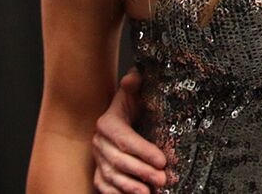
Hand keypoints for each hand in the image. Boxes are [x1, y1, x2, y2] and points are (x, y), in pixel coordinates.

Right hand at [92, 69, 167, 193]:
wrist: (126, 114)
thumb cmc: (135, 102)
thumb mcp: (137, 90)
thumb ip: (136, 83)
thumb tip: (133, 79)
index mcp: (108, 122)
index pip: (125, 139)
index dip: (143, 151)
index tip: (162, 160)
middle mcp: (100, 142)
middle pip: (119, 161)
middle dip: (142, 172)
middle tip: (163, 179)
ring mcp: (98, 158)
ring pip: (111, 176)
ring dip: (130, 187)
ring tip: (150, 192)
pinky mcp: (100, 171)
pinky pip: (103, 186)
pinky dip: (117, 193)